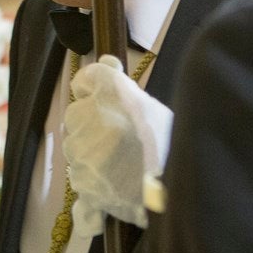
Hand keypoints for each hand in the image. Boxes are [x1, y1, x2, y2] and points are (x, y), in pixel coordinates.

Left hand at [64, 54, 172, 234]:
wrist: (178, 191)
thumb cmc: (170, 145)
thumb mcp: (152, 106)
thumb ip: (122, 85)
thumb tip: (105, 61)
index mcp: (112, 91)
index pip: (85, 80)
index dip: (90, 90)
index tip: (99, 99)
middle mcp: (92, 115)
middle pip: (76, 114)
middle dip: (90, 124)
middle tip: (119, 139)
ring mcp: (83, 149)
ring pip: (74, 145)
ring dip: (89, 151)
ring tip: (120, 163)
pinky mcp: (81, 179)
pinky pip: (78, 173)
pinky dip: (92, 177)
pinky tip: (114, 181)